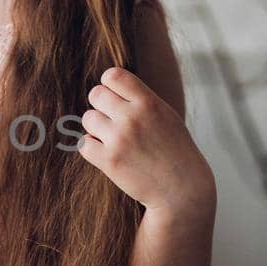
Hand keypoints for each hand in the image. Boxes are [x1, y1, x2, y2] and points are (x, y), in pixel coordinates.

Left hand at [76, 65, 214, 216]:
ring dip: (96, 129)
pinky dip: (92, 149)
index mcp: (149, 103)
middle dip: (102, 107)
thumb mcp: (165, 115)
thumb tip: (109, 85)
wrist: (182, 189)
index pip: (113, 75)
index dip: (110, 85)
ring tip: (114, 140)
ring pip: (88, 119)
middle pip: (95, 94)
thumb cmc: (175, 151)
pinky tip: (108, 154)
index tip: (116, 98)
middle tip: (114, 121)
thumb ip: (140, 99)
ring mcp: (119, 139)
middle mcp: (133, 117)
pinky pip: (83, 144)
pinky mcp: (109, 161)